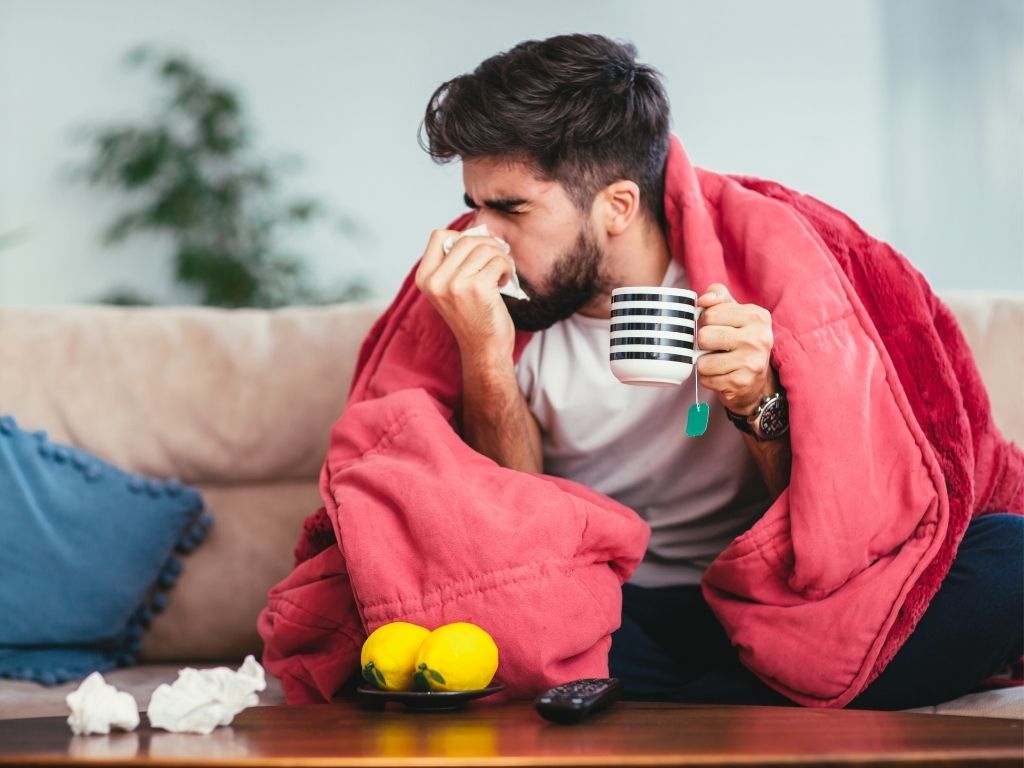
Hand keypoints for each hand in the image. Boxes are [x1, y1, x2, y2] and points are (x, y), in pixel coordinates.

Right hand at [415, 229, 515, 365]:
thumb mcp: (450, 288)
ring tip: (500, 273)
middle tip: (496, 261)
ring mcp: (455, 284)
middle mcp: (435, 280)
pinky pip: (498, 261)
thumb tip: (477, 232)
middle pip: (466, 239)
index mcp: (424, 278)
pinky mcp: (477, 288)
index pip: (439, 236)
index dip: (462, 238)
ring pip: (484, 248)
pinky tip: (504, 282)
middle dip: (487, 245)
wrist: (484, 349)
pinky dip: (506, 268)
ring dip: (499, 257)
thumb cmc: (472, 316)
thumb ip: (454, 262)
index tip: (475, 253)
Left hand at [695, 283, 775, 415]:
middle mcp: (759, 338)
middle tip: (717, 347)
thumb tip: (703, 300)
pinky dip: (709, 379)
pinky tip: (723, 376)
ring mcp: (751, 362)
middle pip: (704, 336)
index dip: (707, 322)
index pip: (710, 314)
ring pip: (702, 361)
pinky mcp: (741, 383)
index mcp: (757, 316)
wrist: (757, 381)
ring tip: (720, 362)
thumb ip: (718, 296)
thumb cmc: (741, 341)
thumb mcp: (734, 313)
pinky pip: (706, 379)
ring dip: (705, 363)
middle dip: (704, 344)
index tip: (718, 328)